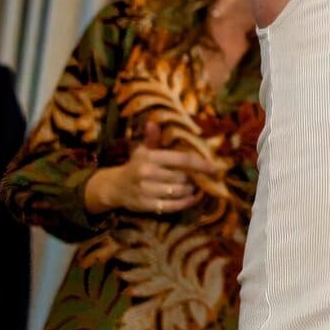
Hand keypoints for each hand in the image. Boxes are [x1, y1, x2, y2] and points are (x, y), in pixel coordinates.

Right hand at [85, 118, 223, 215]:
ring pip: (180, 192)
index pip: (182, 160)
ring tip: (195, 186)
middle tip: (200, 178)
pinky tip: (193, 198)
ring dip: (191, 190)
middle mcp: (147, 174)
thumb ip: (152, 138)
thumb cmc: (136, 165)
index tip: (214, 168)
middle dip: (194, 178)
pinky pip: (173, 206)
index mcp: (150, 157)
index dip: (201, 164)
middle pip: (183, 177)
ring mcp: (146, 191)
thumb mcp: (143, 150)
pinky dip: (187, 203)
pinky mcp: (146, 206)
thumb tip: (152, 122)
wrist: (115, 187)